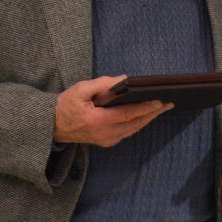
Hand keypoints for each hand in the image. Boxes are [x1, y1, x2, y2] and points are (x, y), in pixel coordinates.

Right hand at [54, 75, 172, 146]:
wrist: (52, 125)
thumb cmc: (66, 105)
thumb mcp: (80, 89)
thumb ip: (103, 84)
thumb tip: (124, 79)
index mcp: (97, 120)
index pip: (128, 114)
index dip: (146, 107)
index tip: (160, 101)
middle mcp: (104, 133)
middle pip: (135, 123)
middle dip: (153, 113)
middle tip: (169, 104)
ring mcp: (106, 140)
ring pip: (134, 129)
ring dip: (148, 119)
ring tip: (161, 108)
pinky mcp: (106, 142)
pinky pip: (127, 132)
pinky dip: (138, 123)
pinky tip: (145, 115)